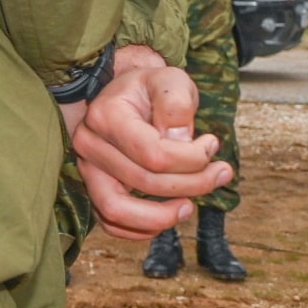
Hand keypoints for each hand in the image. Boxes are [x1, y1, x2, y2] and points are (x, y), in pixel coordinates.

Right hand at [68, 45, 234, 240]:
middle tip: (220, 172)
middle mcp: (89, 144)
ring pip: (117, 211)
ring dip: (162, 217)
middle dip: (193, 184)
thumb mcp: (170, 79)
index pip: (153, 155)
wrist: (125, 94)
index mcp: (106, 116)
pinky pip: (110, 222)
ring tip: (190, 205)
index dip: (192, 159)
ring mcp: (87, 168)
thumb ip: (176, 105)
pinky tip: (169, 214)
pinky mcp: (93, 187)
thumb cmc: (149, 87)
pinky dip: (141, 229)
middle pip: (145, 182)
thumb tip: (180, 142)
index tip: (212, 144)